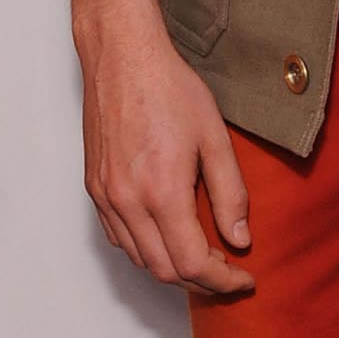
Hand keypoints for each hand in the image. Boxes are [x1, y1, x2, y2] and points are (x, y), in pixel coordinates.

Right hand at [79, 14, 254, 295]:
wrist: (122, 56)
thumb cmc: (168, 88)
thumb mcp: (215, 139)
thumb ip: (230, 195)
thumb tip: (239, 238)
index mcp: (161, 190)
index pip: (192, 263)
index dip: (223, 280)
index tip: (244, 277)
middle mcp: (127, 200)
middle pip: (163, 270)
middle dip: (200, 281)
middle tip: (229, 271)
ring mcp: (105, 196)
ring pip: (138, 259)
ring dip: (172, 268)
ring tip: (203, 257)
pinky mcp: (94, 187)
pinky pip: (118, 238)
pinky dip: (145, 249)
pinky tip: (167, 236)